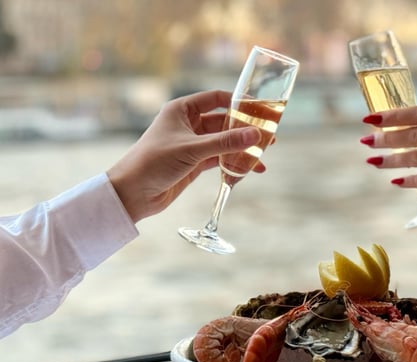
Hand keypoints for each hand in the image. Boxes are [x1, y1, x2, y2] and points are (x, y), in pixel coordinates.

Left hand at [107, 90, 261, 222]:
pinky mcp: (195, 163)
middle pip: (224, 122)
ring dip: (242, 148)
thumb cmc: (154, 162)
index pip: (216, 99)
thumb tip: (256, 135)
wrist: (133, 193)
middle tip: (268, 134)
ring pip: (224, 142)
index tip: (259, 108)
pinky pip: (220, 158)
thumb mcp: (192, 150)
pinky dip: (234, 162)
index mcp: (182, 110)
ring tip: (264, 153)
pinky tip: (251, 168)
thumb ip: (225, 143)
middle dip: (245, 129)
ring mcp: (192, 145)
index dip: (238, 102)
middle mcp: (188, 124)